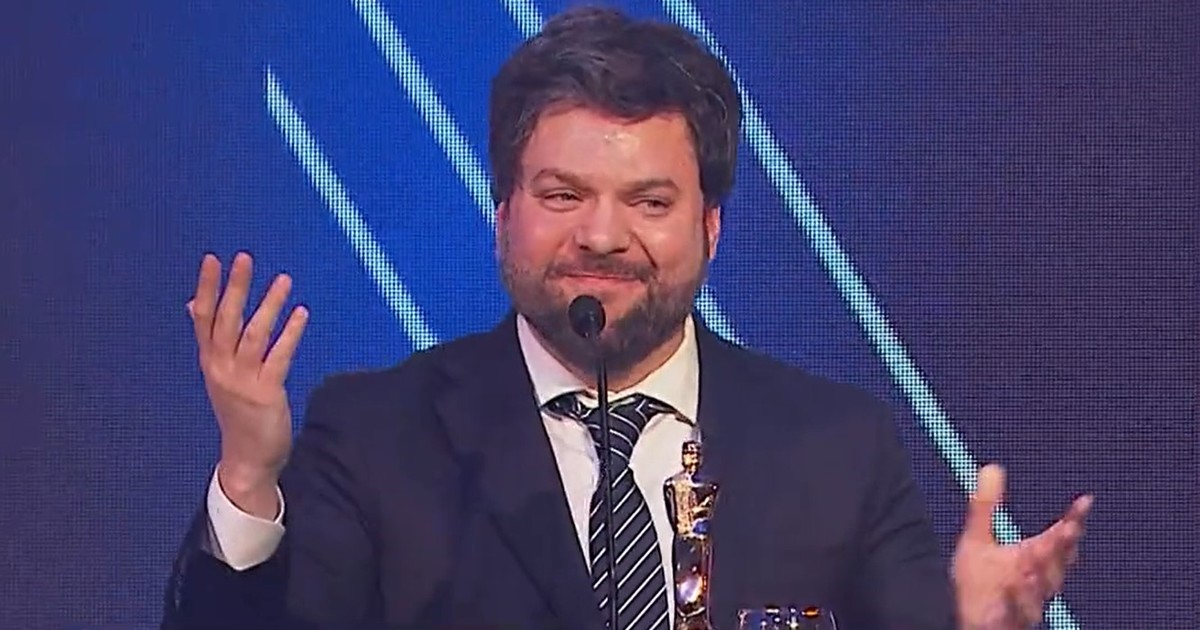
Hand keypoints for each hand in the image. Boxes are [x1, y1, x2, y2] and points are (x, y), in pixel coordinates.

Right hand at [188, 252, 307, 517]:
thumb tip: (190, 305)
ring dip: (268, 305)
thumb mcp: (218, 374)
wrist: (246, 459)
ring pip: (253, 335)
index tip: (211, 259)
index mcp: (210, 361)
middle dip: (234, 287)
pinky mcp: (265, 393)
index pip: (203, 317)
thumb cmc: (237, 411)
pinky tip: (301, 313)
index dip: (206, 287)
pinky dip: (290, 333)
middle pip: (225, 321)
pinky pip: (279, 357)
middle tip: (245, 258)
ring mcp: (242, 381)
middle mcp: (221, 368)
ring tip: (283, 280)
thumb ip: (210, 339)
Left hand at [952, 464, 1091, 629]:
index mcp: (1032, 559)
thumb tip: (992, 468)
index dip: (1073, 521)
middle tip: (1069, 528)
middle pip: (1055, 564)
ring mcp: (1023, 604)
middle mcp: (1034, 582)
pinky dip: (1011, 605)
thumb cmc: (980, 584)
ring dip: (1039, 576)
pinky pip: (1010, 616)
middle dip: (1062, 548)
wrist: (969, 622)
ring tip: (1033, 558)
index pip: (1059, 538)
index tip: (1085, 501)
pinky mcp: (1005, 623)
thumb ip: (986, 506)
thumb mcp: (979, 541)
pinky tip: (1005, 593)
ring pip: (1038, 591)